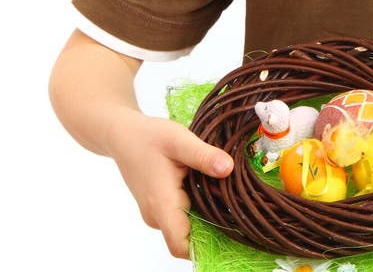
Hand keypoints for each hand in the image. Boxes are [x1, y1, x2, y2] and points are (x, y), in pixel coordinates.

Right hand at [109, 111, 232, 258]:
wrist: (124, 136)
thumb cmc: (149, 137)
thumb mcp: (179, 140)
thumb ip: (204, 156)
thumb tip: (229, 169)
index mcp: (161, 204)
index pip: (180, 245)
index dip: (206, 246)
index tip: (232, 231)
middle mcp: (157, 216)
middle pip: (188, 237)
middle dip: (214, 226)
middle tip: (238, 203)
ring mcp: (157, 213)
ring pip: (186, 226)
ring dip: (206, 215)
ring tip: (227, 191)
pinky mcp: (159, 207)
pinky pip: (182, 216)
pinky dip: (197, 206)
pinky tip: (210, 187)